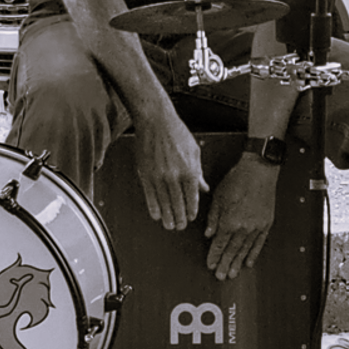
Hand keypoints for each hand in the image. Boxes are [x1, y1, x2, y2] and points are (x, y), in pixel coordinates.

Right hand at [134, 114, 206, 232]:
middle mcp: (174, 176)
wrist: (156, 121)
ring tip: (169, 225)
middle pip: (178, 204)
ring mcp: (158, 176)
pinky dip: (153, 207)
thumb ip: (198, 172)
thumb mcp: (194, 152)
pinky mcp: (145, 173)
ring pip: (164, 203)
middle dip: (180, 218)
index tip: (190, 217)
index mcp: (189, 170)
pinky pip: (149, 195)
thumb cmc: (177, 133)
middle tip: (180, 226)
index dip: (191, 210)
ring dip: (167, 216)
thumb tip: (204, 188)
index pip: (192, 198)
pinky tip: (156, 215)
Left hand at [204, 159, 279, 279]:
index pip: (219, 244)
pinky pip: (259, 243)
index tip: (210, 265)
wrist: (259, 171)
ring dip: (238, 263)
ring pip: (245, 250)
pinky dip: (254, 253)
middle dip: (225, 264)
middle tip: (221, 276)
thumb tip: (209, 235)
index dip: (214, 256)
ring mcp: (256, 227)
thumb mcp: (218, 198)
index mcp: (229, 221)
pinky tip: (249, 262)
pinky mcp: (266, 224)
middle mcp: (243, 227)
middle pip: (232, 250)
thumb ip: (213, 219)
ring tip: (233, 274)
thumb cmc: (236, 181)